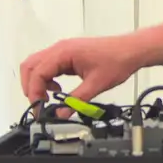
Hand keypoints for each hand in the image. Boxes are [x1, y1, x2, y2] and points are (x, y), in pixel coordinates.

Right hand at [19, 35, 138, 106]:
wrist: (132, 50)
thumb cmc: (118, 60)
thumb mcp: (96, 85)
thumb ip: (76, 100)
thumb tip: (61, 113)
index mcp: (64, 52)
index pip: (37, 72)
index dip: (34, 92)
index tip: (39, 108)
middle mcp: (60, 48)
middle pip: (30, 66)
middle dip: (30, 87)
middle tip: (39, 104)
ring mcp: (63, 50)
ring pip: (37, 65)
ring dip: (38, 83)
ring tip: (49, 98)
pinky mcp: (68, 55)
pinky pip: (48, 66)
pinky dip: (47, 79)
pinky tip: (59, 90)